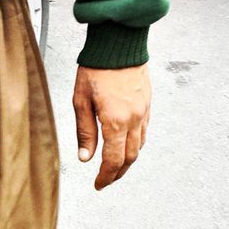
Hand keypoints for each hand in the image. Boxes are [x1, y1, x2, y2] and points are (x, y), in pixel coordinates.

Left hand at [72, 64, 151, 189]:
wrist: (119, 43)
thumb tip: (85, 158)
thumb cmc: (96, 69)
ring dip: (127, 161)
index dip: (105, 177)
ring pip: (139, 147)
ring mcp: (143, 112)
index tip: (98, 185)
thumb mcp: (81, 101)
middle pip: (129, 158)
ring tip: (114, 168)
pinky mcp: (147, 104)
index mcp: (115, 121)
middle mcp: (133, 119)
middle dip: (117, 173)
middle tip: (105, 181)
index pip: (113, 160)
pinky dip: (135, 145)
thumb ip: (84, 132)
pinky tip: (125, 147)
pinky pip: (143, 132)